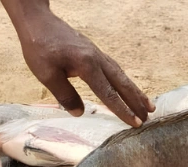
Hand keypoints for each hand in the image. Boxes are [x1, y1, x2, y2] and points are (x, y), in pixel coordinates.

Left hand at [1, 0, 153, 126]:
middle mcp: (98, 59)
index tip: (135, 123)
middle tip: (149, 117)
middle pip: (122, 83)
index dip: (123, 110)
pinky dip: (125, 82)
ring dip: (135, 91)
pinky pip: (115, 70)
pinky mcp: (94, 53)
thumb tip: (80, 113)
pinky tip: (128, 89)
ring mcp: (98, 54)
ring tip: (148, 105)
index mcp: (87, 65)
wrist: (38, 21)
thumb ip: (64, 95)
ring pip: (121, 76)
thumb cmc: (39, 47)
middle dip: (137, 101)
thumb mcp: (46, 74)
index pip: (108, 93)